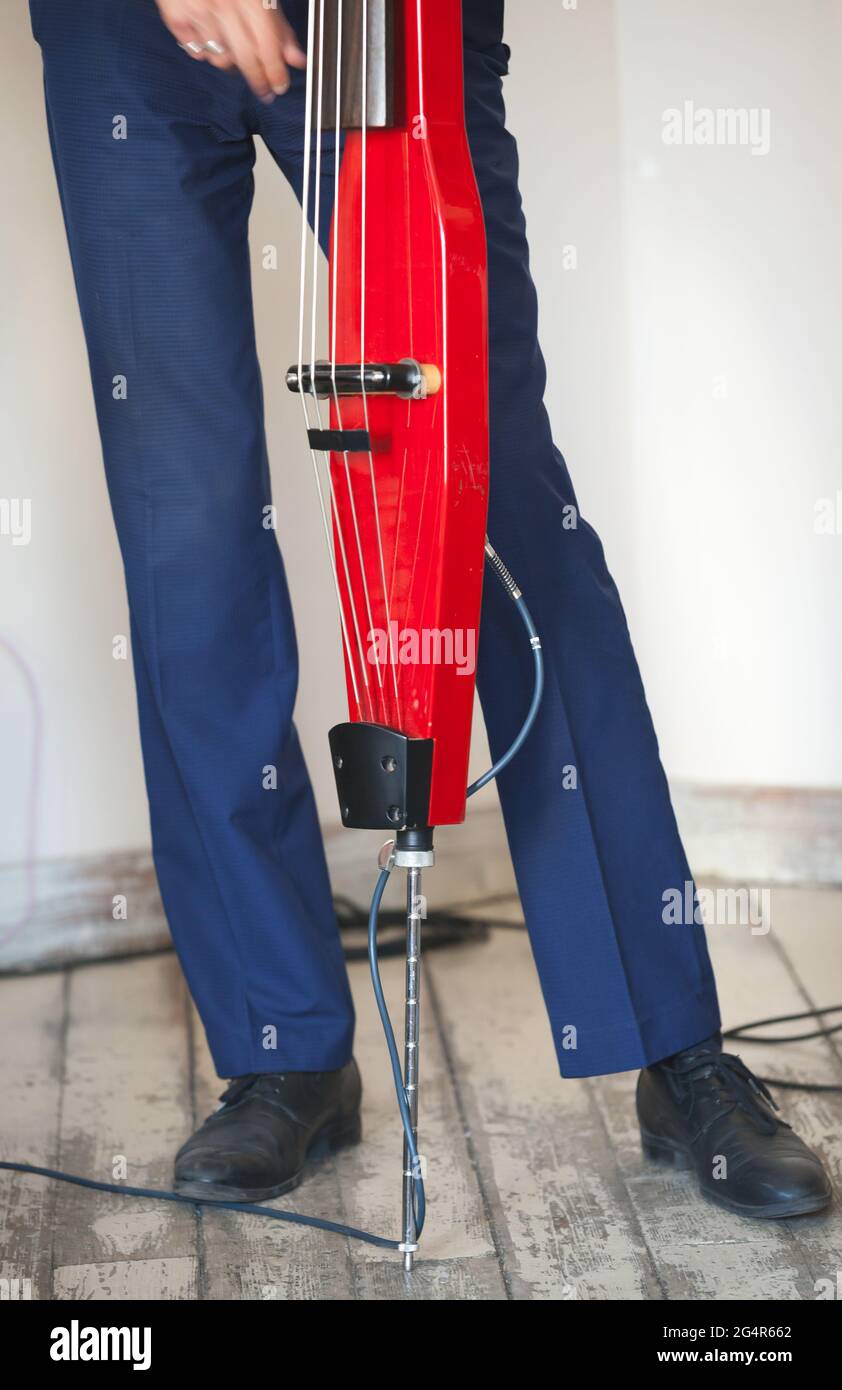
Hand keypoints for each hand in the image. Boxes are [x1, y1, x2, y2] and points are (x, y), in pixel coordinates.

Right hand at [157, 0, 306, 101]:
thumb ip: (279, 25)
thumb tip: (296, 58)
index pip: (267, 47)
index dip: (276, 73)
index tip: (280, 86)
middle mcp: (222, 4)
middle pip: (244, 59)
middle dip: (257, 81)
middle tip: (264, 89)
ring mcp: (196, 11)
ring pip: (220, 59)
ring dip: (232, 62)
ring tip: (236, 51)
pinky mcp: (175, 16)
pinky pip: (196, 52)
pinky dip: (206, 52)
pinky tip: (212, 38)